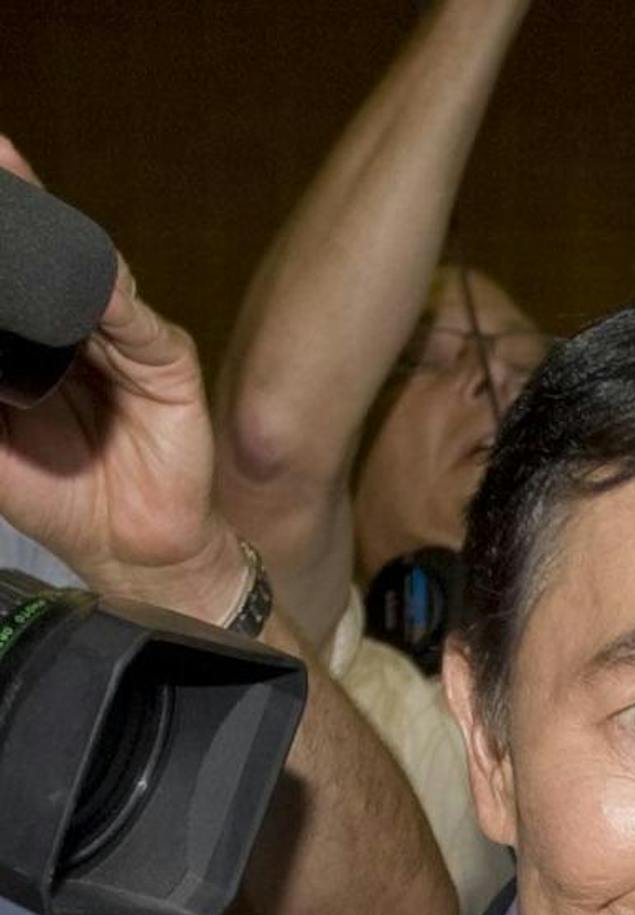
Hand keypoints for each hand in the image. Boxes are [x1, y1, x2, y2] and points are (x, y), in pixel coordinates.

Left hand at [0, 135, 245, 621]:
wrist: (130, 554)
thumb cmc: (60, 496)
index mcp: (34, 341)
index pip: (11, 275)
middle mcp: (78, 330)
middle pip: (47, 258)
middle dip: (20, 208)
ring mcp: (125, 341)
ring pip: (88, 274)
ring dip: (58, 235)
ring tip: (20, 189)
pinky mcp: (168, 363)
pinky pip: (136, 320)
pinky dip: (112, 296)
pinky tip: (91, 282)